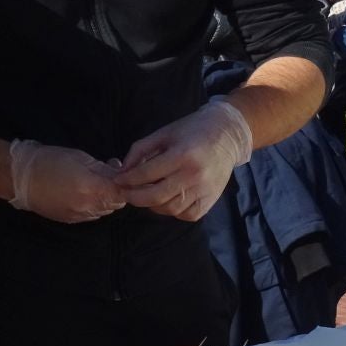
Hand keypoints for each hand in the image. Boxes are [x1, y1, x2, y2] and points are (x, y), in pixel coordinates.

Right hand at [9, 140, 123, 222]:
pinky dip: (94, 206)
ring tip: (96, 184)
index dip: (126, 183)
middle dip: (117, 191)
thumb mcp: (80, 158)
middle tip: (110, 175)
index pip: (122, 192)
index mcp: (91, 188)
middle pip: (116, 204)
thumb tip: (120, 172)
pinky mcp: (70, 220)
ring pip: (105, 211)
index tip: (124, 174)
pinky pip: (91, 215)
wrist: (20, 178)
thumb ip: (103, 169)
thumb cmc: (50, 161)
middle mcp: (87, 207)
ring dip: (106, 199)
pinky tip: (85, 194)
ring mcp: (79, 216)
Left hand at [115, 97, 252, 221]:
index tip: (118, 180)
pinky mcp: (211, 200)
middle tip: (126, 193)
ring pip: (170, 208)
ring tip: (146, 196)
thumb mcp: (164, 133)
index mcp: (182, 155)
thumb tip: (123, 170)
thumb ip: (140, 150)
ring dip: (153, 205)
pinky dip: (173, 212)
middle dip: (135, 197)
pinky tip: (167, 200)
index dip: (128, 179)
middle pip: (156, 196)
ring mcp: (205, 190)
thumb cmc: (193, 131)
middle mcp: (194, 175)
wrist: (227, 135)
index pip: (147, 174)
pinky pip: (187, 215)